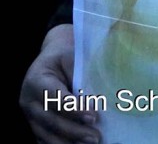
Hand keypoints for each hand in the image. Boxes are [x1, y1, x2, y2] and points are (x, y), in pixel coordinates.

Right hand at [21, 24, 99, 143]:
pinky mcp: (34, 123)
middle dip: (74, 130)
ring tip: (89, 143)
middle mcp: (28, 100)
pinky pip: (43, 137)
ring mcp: (29, 114)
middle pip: (50, 120)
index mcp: (36, 80)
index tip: (93, 116)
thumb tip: (95, 101)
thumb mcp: (73, 58)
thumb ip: (81, 78)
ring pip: (46, 133)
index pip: (55, 98)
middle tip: (95, 136)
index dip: (74, 109)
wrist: (53, 56)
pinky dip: (58, 143)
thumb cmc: (66, 56)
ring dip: (68, 141)